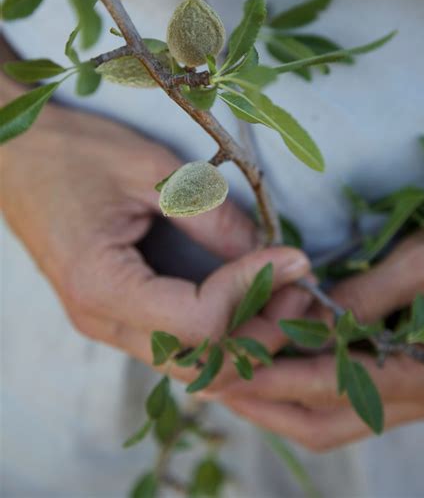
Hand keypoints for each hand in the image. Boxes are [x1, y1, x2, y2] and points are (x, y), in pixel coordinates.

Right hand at [0, 79, 310, 379]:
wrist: (18, 157)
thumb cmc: (74, 153)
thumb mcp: (149, 168)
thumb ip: (209, 214)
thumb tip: (267, 252)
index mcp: (101, 285)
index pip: (198, 324)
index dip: (253, 291)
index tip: (293, 255)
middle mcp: (102, 321)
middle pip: (200, 363)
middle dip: (261, 332)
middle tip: (301, 286)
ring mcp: (107, 324)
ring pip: (192, 364)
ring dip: (246, 338)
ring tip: (285, 293)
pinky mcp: (117, 314)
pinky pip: (178, 345)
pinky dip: (223, 334)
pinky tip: (252, 302)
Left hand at [214, 216, 423, 450]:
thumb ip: (367, 296)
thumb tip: (310, 321)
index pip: (332, 385)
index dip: (276, 378)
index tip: (228, 369)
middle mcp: (419, 400)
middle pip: (327, 423)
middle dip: (266, 406)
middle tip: (215, 384)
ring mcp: (415, 400)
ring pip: (335, 423)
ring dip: (282, 407)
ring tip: (234, 383)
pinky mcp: (409, 388)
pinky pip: (350, 408)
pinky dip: (307, 396)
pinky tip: (279, 374)